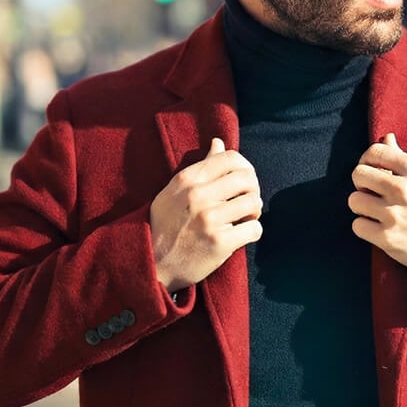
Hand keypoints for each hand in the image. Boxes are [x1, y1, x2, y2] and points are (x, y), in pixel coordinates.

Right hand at [150, 137, 261, 292]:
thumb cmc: (165, 225)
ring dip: (254, 212)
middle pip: (247, 178)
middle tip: (246, 202)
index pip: (230, 158)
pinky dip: (252, 232)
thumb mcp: (176, 190)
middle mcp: (198, 195)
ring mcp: (208, 219)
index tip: (243, 182)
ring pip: (254, 202)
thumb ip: (200, 167)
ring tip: (244, 219)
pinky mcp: (218, 242)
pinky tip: (241, 235)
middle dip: (253, 189)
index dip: (245, 168)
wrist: (151, 264)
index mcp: (188, 179)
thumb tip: (218, 142)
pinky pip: (254, 229)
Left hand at [348, 133, 406, 272]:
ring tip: (377, 210)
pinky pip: (357, 225)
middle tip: (372, 191)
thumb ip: (401, 157)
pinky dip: (365, 227)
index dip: (367, 160)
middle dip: (362, 183)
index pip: (375, 152)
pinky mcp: (388, 238)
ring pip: (354, 200)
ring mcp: (395, 215)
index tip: (373, 170)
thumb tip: (386, 137)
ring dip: (362, 206)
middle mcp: (404, 190)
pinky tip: (379, 227)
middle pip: (359, 174)